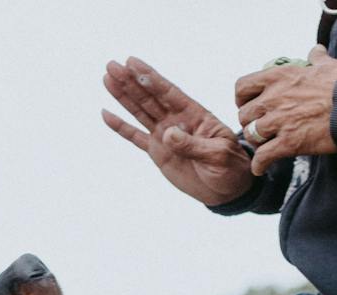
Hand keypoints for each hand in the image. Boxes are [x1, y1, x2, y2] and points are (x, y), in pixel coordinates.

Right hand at [102, 56, 253, 206]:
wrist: (227, 189)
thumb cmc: (230, 167)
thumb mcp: (218, 155)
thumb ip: (193, 145)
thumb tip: (168, 134)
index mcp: (194, 115)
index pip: (168, 93)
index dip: (150, 77)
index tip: (132, 63)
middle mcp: (177, 121)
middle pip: (149, 97)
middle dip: (130, 81)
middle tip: (112, 65)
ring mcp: (165, 135)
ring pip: (140, 112)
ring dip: (123, 96)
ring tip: (107, 78)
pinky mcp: (157, 151)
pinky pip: (135, 137)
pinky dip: (121, 127)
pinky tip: (106, 114)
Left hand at [235, 45, 336, 175]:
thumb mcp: (327, 65)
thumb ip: (317, 59)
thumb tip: (316, 50)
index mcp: (279, 77)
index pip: (242, 87)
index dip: (242, 99)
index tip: (249, 105)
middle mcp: (273, 98)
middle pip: (244, 115)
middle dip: (250, 123)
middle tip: (260, 129)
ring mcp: (279, 121)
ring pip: (251, 135)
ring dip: (257, 143)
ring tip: (265, 146)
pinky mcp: (288, 142)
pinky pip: (263, 157)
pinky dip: (259, 165)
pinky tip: (261, 168)